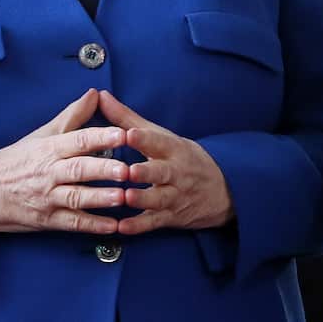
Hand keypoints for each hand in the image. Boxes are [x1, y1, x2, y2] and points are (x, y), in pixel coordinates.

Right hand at [0, 89, 127, 234]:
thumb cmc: (17, 160)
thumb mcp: (42, 135)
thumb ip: (72, 116)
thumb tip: (95, 94)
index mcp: (49, 149)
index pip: (77, 140)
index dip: (101, 137)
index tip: (123, 134)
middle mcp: (49, 173)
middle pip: (78, 170)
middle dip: (103, 170)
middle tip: (127, 169)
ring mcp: (48, 198)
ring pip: (77, 198)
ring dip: (101, 198)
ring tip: (124, 197)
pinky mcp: (47, 220)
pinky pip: (72, 223)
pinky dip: (93, 225)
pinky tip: (113, 226)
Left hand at [98, 90, 234, 234]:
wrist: (222, 189)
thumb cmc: (182, 158)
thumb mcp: (162, 136)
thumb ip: (127, 118)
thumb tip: (100, 96)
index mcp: (173, 149)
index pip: (159, 142)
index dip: (145, 139)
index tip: (129, 134)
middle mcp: (175, 173)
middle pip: (161, 172)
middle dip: (145, 172)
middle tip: (129, 171)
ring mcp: (174, 196)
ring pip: (158, 199)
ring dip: (141, 200)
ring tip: (125, 198)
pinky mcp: (171, 217)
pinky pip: (154, 223)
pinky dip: (138, 226)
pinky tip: (122, 227)